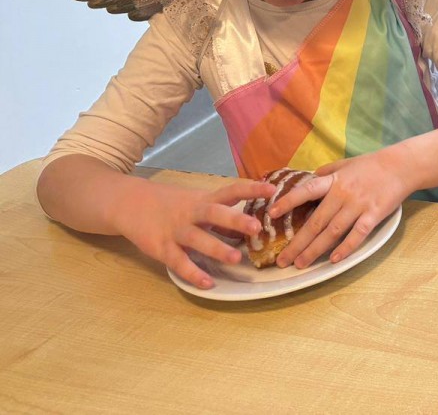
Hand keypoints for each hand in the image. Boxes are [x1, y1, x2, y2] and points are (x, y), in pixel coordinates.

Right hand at [121, 179, 273, 289]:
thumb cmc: (172, 203)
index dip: (251, 189)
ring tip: (237, 258)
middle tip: (256, 227)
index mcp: (204, 199)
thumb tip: (250, 226)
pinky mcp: (161, 248)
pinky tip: (208, 283)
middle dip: (235, 220)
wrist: (130, 203)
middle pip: (215, 214)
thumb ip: (222, 215)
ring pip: (198, 239)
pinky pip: (179, 262)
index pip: (231, 191)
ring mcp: (176, 231)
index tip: (272, 189)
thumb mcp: (198, 203)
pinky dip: (193, 273)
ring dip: (217, 249)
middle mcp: (192, 213)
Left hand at [270, 148, 407, 268]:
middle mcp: (343, 194)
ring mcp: (358, 206)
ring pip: (332, 232)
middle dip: (297, 243)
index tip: (272, 214)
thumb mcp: (345, 164)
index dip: (289, 202)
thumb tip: (310, 178)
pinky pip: (357, 235)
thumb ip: (327, 173)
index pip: (306, 191)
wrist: (401, 166)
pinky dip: (345, 248)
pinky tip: (333, 260)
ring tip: (300, 264)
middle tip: (282, 260)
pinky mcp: (373, 215)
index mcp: (333, 181)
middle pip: (316, 222)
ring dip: (314, 250)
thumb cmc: (372, 165)